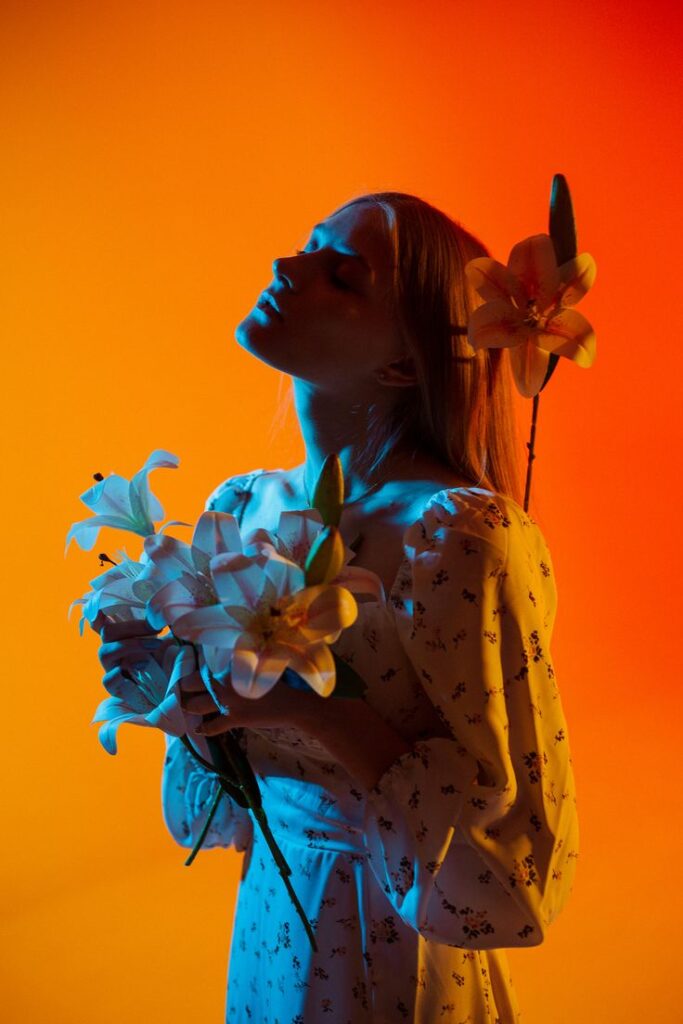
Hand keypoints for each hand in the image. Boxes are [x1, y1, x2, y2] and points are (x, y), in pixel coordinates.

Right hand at [96, 613, 178, 694]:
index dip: (98, 611)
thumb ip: (164, 625)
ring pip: (106, 652)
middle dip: (133, 626)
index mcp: (121, 636)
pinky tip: (133, 669)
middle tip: (157, 627)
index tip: (105, 603)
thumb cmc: (167, 659)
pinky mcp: (116, 688)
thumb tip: (169, 608)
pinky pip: (108, 680)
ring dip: (132, 644)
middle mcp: (113, 650)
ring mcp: (112, 669)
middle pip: (108, 632)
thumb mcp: (168, 639)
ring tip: (157, 644)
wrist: (173, 689)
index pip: (102, 621)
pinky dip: (116, 675)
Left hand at [178, 669, 322, 738]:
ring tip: (186, 707)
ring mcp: (226, 701)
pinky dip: (204, 728)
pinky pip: (211, 726)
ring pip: (196, 705)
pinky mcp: (233, 718)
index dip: (191, 670)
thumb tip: (226, 656)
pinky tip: (199, 728)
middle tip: (181, 690)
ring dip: (189, 707)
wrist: (291, 701)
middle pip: (192, 684)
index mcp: (228, 664)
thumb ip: (238, 660)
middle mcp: (223, 681)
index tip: (185, 673)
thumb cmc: (277, 678)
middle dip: (184, 688)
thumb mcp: (257, 662)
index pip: (201, 665)